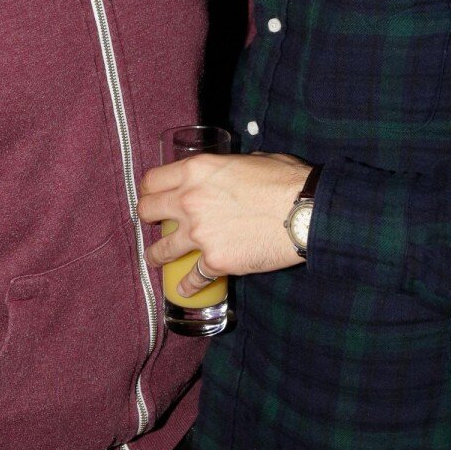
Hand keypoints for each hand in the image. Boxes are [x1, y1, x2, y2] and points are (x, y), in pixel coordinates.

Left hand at [138, 152, 309, 296]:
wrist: (304, 213)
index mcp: (196, 170)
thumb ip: (228, 169)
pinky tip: (185, 289)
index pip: (152, 180)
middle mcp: (189, 200)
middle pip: (146, 211)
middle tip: (152, 224)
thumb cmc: (285, 181)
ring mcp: (199, 233)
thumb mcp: (250, 160)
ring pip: (160, 250)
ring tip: (154, 260)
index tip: (151, 197)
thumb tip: (229, 175)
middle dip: (147, 219)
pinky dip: (188, 286)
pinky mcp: (215, 261)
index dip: (148, 190)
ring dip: (155, 256)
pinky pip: (192, 278)